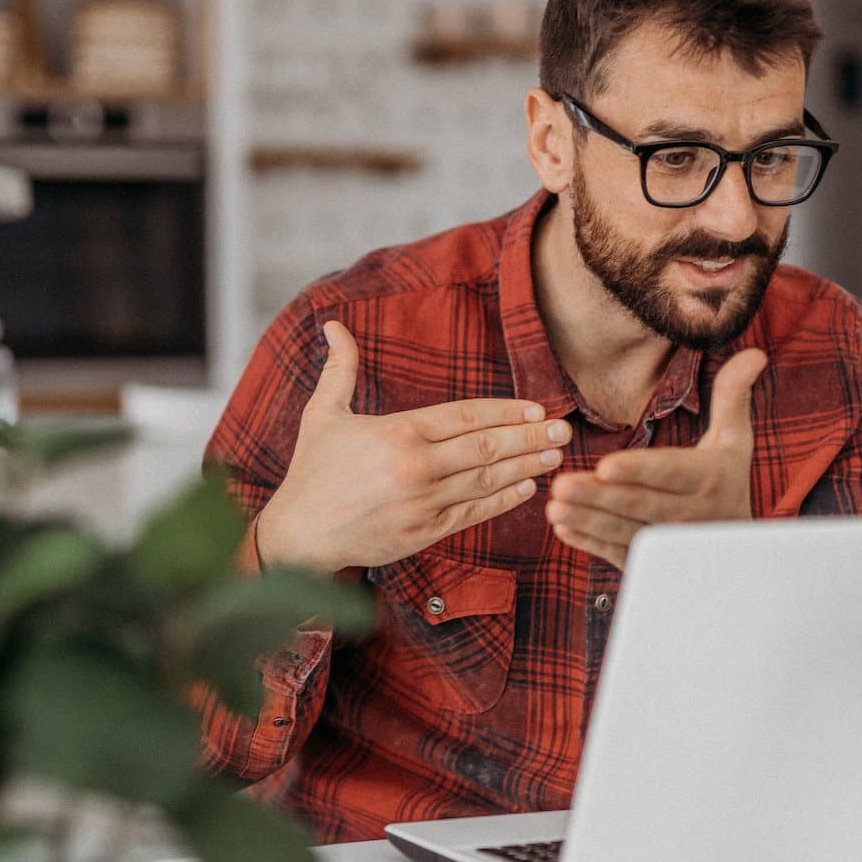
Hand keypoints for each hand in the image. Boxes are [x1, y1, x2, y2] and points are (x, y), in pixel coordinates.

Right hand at [258, 320, 571, 572]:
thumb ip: (340, 369)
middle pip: (487, 447)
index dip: (506, 412)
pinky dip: (504, 500)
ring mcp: (424, 503)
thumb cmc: (312, 473)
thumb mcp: (322, 414)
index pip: (467, 416)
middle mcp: (417, 467)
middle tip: (563, 429)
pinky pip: (474, 514)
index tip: (536, 408)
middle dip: (530, 437)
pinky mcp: (425, 533)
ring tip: (554, 454)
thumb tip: (334, 324)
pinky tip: (526, 487)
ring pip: (487, 480)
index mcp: (399, 432)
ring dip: (526, 466)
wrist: (299, 537)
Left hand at [546, 349, 766, 569]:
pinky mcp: (653, 560)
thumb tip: (754, 354)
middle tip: (561, 486)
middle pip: (639, 504)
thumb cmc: (726, 478)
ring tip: (553, 506)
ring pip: (625, 531)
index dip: (638, 470)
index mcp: (708, 478)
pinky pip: (618, 554)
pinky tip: (563, 528)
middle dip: (599, 498)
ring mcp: (670, 542)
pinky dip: (590, 544)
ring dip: (588, 521)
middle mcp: (690, 514)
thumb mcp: (735, 439)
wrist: (737, 544)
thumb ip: (733, 397)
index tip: (605, 465)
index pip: (670, 472)